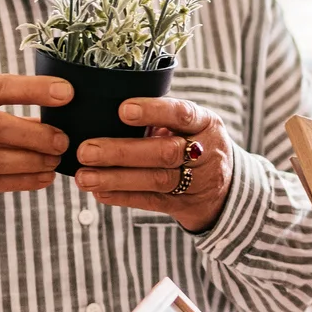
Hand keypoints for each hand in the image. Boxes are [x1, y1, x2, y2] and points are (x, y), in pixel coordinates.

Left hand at [73, 96, 232, 232]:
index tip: (122, 110)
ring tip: (84, 176)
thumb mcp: (191, 123)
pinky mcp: (184, 204)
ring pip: (156, 180)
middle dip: (122, 152)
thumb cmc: (194, 141)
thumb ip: (160, 117)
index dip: (153, 111)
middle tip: (86, 150)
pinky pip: (151, 201)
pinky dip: (123, 197)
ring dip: (116, 178)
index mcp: (206, 123)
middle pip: (164, 152)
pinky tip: (99, 193)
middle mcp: (205, 151)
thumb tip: (104, 107)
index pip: (182, 114)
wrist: (228, 185)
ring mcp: (196, 181)